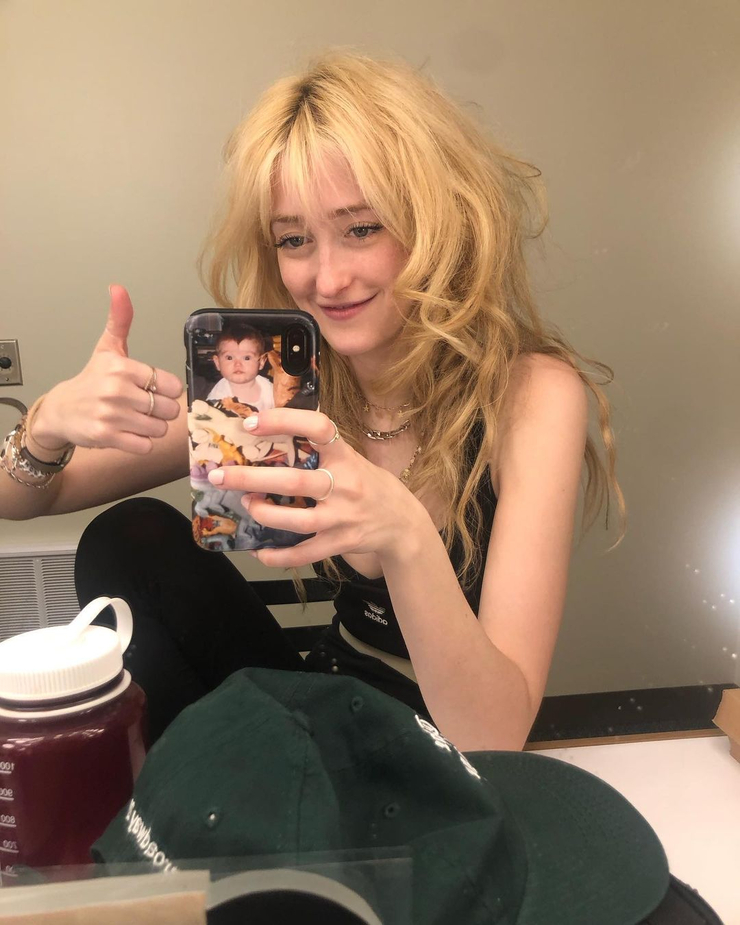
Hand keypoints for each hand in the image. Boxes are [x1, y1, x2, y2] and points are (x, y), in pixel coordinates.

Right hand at [31, 285, 182, 453]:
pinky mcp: (107, 437)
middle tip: (142, 407)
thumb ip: (120, 321)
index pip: (172, 386)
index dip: (166, 391)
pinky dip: (141, 443)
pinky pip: (145, 446)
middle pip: (169, 410)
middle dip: (160, 412)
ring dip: (151, 428)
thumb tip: (118, 288)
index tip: (152, 390)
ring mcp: (112, 415)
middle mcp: (117, 390)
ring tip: (133, 419)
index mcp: (122, 367)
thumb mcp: (107, 348)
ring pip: (159, 429)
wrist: (62, 410)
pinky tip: (127, 432)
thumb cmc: (91, 380)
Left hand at [207, 408, 424, 567]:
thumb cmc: (370, 485)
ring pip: (296, 520)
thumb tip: (271, 434)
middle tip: (219, 475)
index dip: (285, 421)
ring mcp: (343, 518)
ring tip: (245, 505)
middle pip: (294, 480)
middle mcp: (345, 485)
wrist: (404, 524)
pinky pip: (304, 553)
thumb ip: (322, 450)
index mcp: (347, 457)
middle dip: (251, 477)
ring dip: (263, 513)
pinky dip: (279, 556)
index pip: (319, 428)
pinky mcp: (341, 543)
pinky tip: (260, 552)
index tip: (252, 422)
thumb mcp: (354, 459)